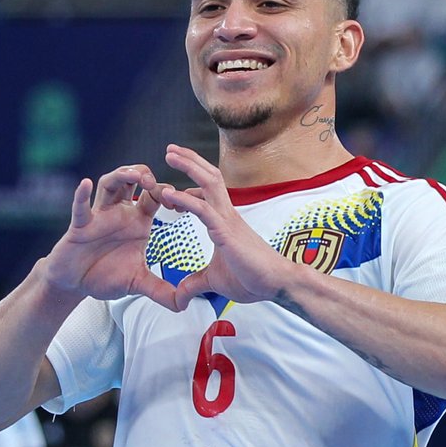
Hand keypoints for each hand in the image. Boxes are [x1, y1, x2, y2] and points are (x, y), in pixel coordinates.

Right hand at [46, 165, 181, 310]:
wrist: (76, 284)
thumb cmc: (105, 275)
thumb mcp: (138, 283)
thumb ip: (161, 291)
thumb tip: (183, 305)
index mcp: (137, 222)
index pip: (154, 196)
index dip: (167, 193)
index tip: (179, 202)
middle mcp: (119, 213)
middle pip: (132, 181)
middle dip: (144, 175)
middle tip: (156, 181)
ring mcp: (99, 216)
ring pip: (109, 184)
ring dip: (121, 175)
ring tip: (135, 175)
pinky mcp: (80, 226)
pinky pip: (80, 208)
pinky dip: (81, 196)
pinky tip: (84, 183)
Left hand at [161, 145, 292, 308]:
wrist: (276, 284)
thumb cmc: (251, 279)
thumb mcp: (214, 282)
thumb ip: (194, 284)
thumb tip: (180, 296)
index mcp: (224, 221)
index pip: (207, 192)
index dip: (189, 185)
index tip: (169, 190)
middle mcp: (227, 214)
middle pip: (209, 177)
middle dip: (190, 161)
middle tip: (170, 150)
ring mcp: (228, 220)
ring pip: (209, 183)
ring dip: (189, 166)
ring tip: (170, 154)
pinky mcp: (227, 232)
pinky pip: (204, 210)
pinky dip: (185, 199)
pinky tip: (168, 194)